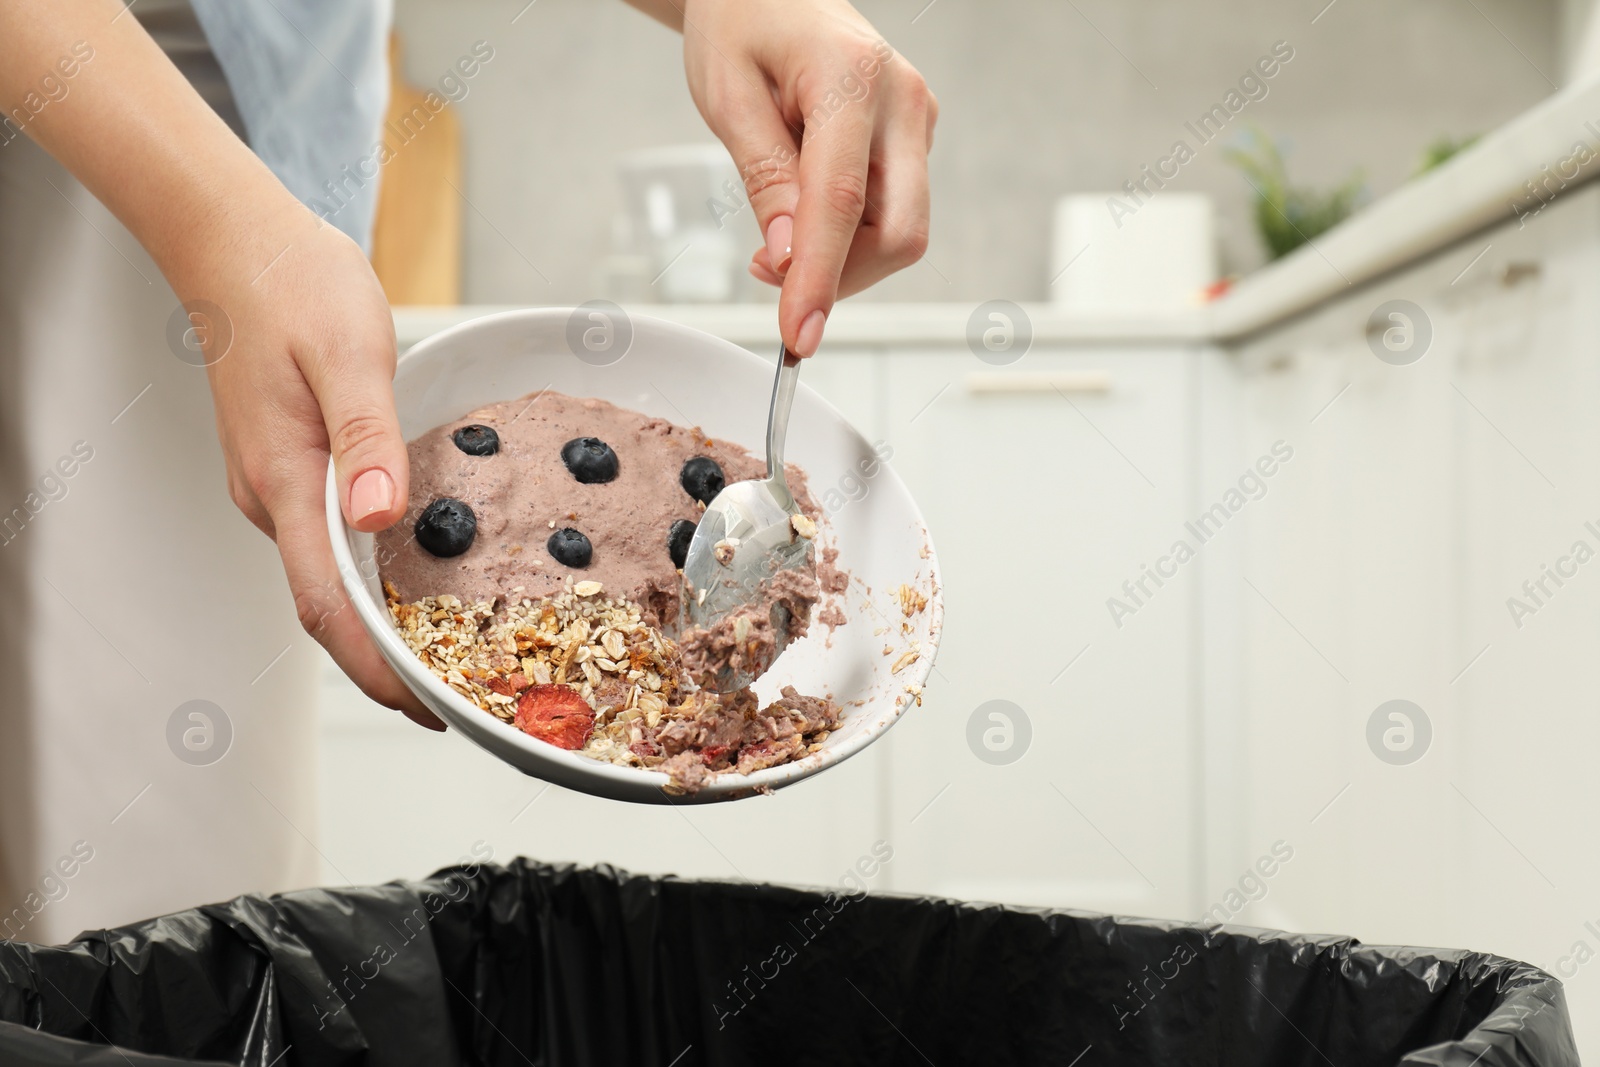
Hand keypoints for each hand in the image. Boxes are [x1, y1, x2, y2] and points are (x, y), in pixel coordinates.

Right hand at [176, 208, 443, 730]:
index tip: (426, 709)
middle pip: (330, 605)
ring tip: (454, 649)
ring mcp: (275, 485)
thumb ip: (368, 436)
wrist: (235, 240)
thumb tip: (378, 517)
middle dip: (389, 658)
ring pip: (331, 576)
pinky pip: (331, 540)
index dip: (375, 666)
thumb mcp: (348, 350)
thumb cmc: (291, 282)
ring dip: (385, 620)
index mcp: (284, 478)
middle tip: (461, 693)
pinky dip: (374, 574)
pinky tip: (419, 577)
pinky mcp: (290, 468)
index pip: (328, 603)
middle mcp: (271, 496)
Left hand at [678, 0, 935, 355]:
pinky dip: (849, 234)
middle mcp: (904, 101)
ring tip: (776, 227)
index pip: (842, 204)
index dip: (819, 279)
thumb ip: (763, 178)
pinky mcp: (915, 140)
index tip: (798, 335)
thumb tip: (786, 258)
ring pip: (899, 232)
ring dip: (840, 256)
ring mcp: (918, 121)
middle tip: (768, 271)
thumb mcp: (727, 96)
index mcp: (853, 78)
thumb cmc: (742, 25)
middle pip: (899, 233)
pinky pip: (893, 213)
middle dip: (839, 275)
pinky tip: (805, 209)